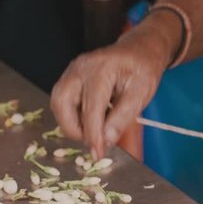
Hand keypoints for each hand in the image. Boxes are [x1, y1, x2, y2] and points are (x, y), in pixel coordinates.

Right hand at [51, 14, 179, 158]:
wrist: (140, 50)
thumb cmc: (143, 69)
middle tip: (94, 143)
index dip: (93, 133)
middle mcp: (80, 67)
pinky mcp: (70, 77)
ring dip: (72, 123)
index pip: (91, 106)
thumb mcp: (142, 92)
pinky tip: (92, 121)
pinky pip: (63, 100)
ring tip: (94, 133)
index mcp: (101, 68)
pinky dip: (74, 115)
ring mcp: (72, 71)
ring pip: (59, 103)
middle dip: (74, 128)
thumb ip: (123, 116)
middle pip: (63, 103)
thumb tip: (106, 140)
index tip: (97, 153)